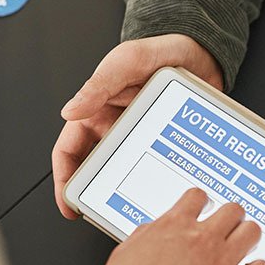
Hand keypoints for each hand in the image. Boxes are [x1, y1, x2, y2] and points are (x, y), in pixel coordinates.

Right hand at [53, 34, 222, 217]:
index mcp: (95, 113)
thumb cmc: (156, 51)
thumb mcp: (126, 63)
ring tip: (139, 206)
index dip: (65, 180)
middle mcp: (114, 129)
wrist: (198, 51)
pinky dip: (157, 179)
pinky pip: (155, 165)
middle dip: (97, 193)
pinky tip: (167, 190)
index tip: (70, 205)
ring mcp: (139, 137)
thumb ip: (99, 85)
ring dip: (129, 190)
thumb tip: (71, 111)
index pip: (70, 151)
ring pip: (126, 172)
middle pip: (96, 170)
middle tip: (108, 213)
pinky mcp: (163, 142)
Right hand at [76, 189, 264, 264]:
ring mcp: (220, 264)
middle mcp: (201, 240)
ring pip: (252, 232)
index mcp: (173, 226)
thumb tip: (155, 230)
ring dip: (247, 236)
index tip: (203, 209)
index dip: (201, 202)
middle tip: (227, 227)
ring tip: (242, 245)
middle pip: (233, 210)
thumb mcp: (125, 253)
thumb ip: (146, 235)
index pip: (198, 197)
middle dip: (230, 217)